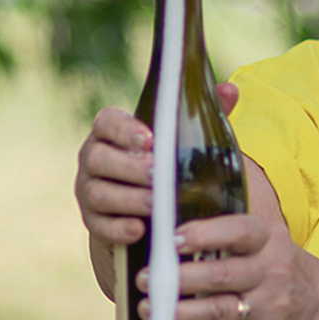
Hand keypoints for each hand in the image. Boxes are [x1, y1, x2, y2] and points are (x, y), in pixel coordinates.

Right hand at [76, 84, 242, 289]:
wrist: (144, 205)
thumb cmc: (164, 162)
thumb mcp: (181, 138)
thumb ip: (201, 114)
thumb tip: (229, 90)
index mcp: (111, 132)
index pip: (107, 122)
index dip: (125, 130)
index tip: (150, 139)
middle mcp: (93, 158)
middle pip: (98, 158)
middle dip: (129, 167)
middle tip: (158, 175)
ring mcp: (89, 190)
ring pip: (98, 193)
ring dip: (128, 199)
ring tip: (155, 205)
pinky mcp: (93, 221)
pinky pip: (99, 225)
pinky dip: (118, 228)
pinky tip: (139, 230)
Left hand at [136, 208, 318, 319]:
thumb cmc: (276, 265)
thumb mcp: (264, 239)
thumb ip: (224, 235)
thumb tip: (168, 236)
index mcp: (270, 239)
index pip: (237, 231)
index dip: (202, 235)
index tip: (171, 240)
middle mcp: (273, 272)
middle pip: (221, 275)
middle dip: (177, 279)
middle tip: (146, 280)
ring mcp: (269, 307)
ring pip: (219, 311)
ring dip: (179, 312)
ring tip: (150, 309)